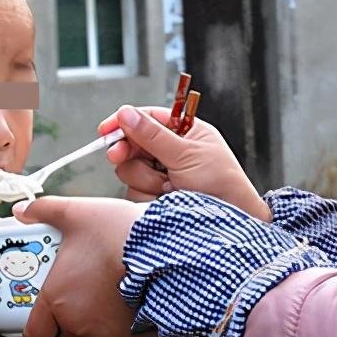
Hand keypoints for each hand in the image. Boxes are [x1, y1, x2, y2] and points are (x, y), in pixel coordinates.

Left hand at [12, 195, 157, 336]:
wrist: (164, 250)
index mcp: (57, 300)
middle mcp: (78, 323)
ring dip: (94, 331)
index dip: (35, 332)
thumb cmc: (118, 233)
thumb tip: (23, 210)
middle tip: (75, 307)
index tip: (41, 322)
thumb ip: (45, 210)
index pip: (34, 336)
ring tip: (103, 305)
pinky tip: (126, 306)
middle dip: (67, 330)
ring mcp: (106, 333)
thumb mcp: (77, 214)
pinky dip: (119, 329)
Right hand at [100, 105, 270, 221]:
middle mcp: (171, 152)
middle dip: (128, 152)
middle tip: (118, 156)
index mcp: (185, 132)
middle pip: (132, 143)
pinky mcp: (154, 198)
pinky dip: (147, 196)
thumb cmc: (222, 185)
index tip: (106, 129)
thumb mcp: (187, 155)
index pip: (149, 118)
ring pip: (129, 170)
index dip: (125, 121)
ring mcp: (161, 175)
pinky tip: (167, 200)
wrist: (231, 223)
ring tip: (171, 187)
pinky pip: (133, 192)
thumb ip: (154, 136)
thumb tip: (126, 113)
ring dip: (147, 179)